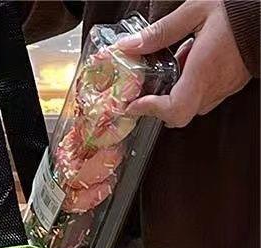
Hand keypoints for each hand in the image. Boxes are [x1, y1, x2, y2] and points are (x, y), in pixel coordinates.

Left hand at [117, 0, 250, 126]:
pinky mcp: (232, 84)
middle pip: (178, 115)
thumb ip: (161, 32)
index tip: (135, 103)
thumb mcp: (195, 10)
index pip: (175, 110)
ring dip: (174, 95)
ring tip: (171, 69)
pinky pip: (205, 96)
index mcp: (203, 70)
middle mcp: (215, 84)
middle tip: (144, 90)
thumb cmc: (241, 7)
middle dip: (157, 105)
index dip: (151, 111)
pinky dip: (190, 88)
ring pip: (191, 107)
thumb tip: (129, 46)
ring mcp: (225, 87)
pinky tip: (190, 65)